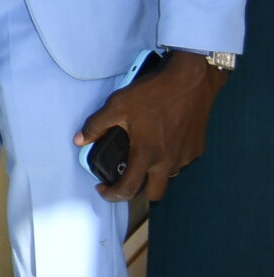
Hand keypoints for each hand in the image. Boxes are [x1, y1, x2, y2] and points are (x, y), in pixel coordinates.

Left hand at [76, 51, 228, 201]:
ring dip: (153, 174)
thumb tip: (80, 140)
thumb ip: (96, 125)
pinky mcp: (197, 149)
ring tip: (140, 156)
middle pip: (153, 194)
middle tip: (124, 179)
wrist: (191, 81)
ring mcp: (185, 157)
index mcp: (147, 154)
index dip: (113, 195)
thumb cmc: (153, 93)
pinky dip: (167, 160)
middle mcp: (168, 161)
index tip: (103, 190)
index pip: (129, 189)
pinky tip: (159, 143)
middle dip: (136, 192)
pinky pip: (180, 162)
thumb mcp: (117, 105)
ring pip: (167, 177)